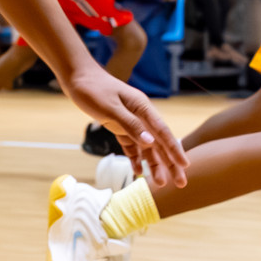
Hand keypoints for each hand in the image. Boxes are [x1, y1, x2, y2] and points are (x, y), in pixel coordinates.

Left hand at [60, 66, 187, 187]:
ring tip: (160, 184)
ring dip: (154, 164)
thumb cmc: (93, 89)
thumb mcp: (110, 107)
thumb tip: (150, 142)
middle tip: (180, 183)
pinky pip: (130, 145)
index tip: (184, 165)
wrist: (76, 77)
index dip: (174, 150)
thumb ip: (130, 125)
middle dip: (170, 163)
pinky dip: (135, 158)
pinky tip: (138, 171)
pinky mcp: (118, 125)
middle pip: (159, 143)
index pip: (163, 132)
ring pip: (146, 147)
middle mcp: (141, 115)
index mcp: (143, 107)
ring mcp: (130, 121)